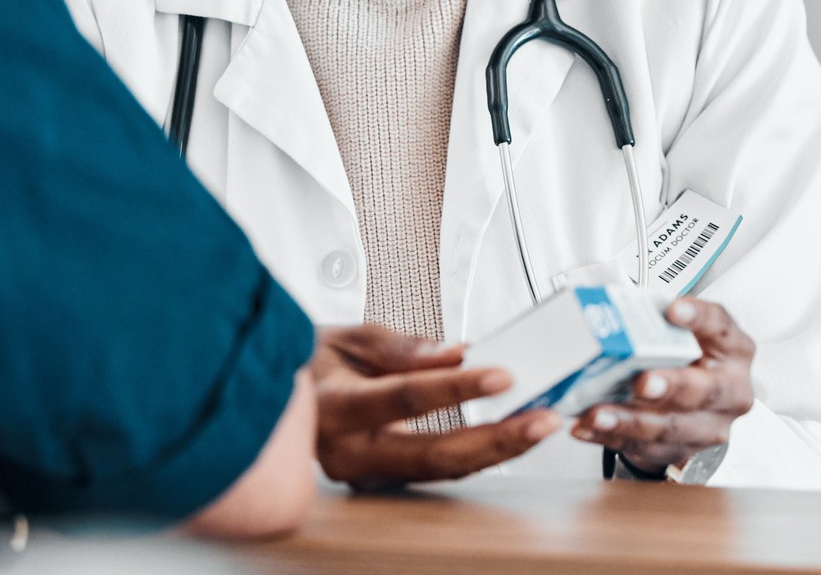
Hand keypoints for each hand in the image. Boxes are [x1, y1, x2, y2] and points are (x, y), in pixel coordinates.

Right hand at [312, 323, 563, 490]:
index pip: (402, 397)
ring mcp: (363, 476)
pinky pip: (433, 471)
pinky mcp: (379, 483)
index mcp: (331, 406)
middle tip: (542, 421)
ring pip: (439, 470)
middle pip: (431, 455)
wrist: (278, 397)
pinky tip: (508, 435)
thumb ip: (402, 348)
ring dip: (495, 449)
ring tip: (539, 425)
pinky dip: (474, 453)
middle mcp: (346, 452)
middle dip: (495, 439)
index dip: (455, 387)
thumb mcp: (349, 337)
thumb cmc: (312, 362)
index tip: (501, 374)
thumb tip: (455, 354)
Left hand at [568, 297, 753, 476]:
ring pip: (671, 427)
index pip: (721, 327)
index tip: (673, 309)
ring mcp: (710, 426)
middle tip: (642, 382)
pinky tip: (589, 428)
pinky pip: (645, 446)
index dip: (699, 317)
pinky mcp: (683, 451)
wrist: (695, 402)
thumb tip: (610, 308)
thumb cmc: (687, 357)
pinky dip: (612, 437)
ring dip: (629, 422)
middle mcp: (730, 391)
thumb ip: (657, 320)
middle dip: (670, 387)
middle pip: (704, 390)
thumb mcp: (683, 332)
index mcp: (733, 349)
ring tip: (597, 414)